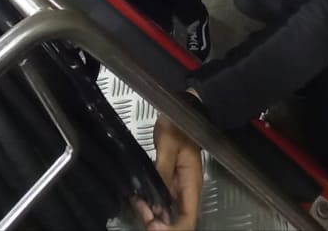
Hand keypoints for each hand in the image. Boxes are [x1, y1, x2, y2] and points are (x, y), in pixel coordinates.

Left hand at [132, 115, 202, 230]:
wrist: (183, 108)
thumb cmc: (178, 124)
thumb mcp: (169, 145)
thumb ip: (163, 171)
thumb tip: (155, 199)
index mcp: (191, 183)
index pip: (187, 219)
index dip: (172, 229)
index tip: (152, 227)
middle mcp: (186, 190)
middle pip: (176, 219)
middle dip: (157, 224)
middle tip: (139, 211)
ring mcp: (178, 187)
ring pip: (166, 211)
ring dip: (151, 214)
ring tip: (136, 205)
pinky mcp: (169, 181)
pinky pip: (160, 199)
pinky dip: (149, 203)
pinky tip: (137, 199)